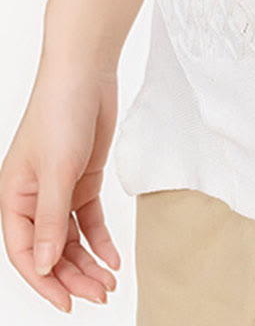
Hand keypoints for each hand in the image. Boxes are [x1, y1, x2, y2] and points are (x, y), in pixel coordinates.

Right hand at [0, 63, 119, 312]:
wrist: (86, 75)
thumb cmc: (61, 115)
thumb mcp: (58, 170)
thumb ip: (53, 219)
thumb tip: (46, 265)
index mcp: (14, 199)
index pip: (26, 252)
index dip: (46, 282)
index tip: (69, 304)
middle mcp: (34, 199)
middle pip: (51, 249)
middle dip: (73, 276)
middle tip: (100, 295)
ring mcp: (60, 189)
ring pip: (71, 238)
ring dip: (89, 261)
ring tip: (110, 283)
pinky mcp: (83, 179)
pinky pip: (88, 219)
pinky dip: (101, 238)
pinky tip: (115, 256)